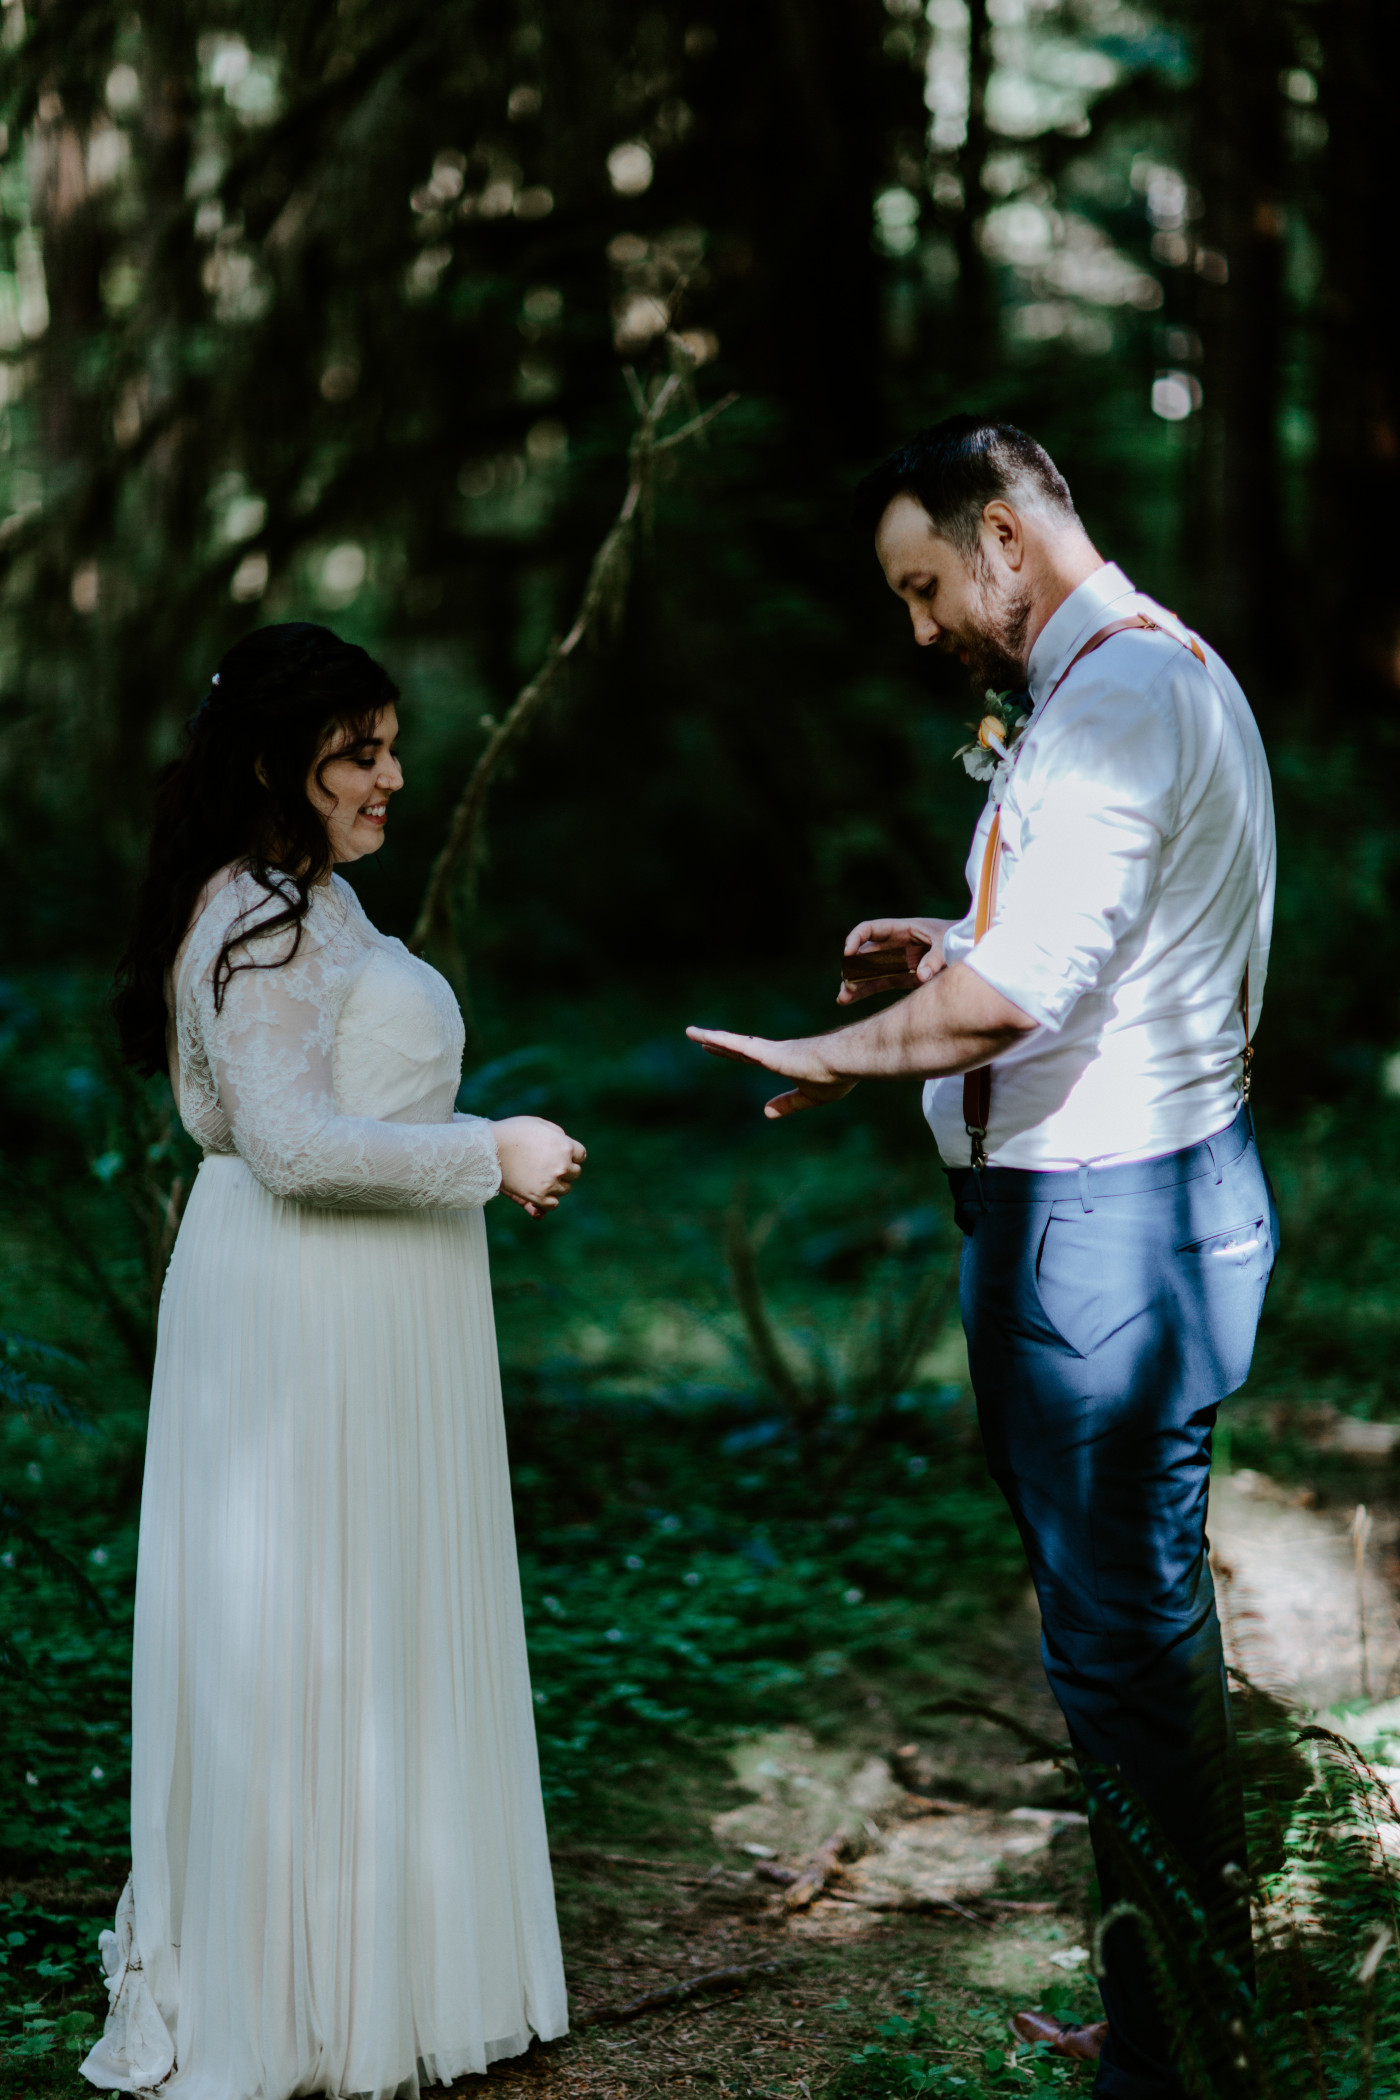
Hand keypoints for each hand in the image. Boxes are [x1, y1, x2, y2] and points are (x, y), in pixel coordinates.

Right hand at [492, 1116, 586, 1217]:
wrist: (488, 1147)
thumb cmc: (513, 1132)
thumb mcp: (540, 1125)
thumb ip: (558, 1136)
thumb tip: (568, 1150)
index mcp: (565, 1147)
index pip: (581, 1155)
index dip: (570, 1154)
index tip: (557, 1154)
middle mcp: (562, 1166)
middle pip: (575, 1173)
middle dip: (564, 1169)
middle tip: (545, 1165)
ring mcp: (550, 1183)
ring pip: (565, 1189)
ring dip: (556, 1185)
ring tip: (538, 1177)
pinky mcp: (537, 1196)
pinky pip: (552, 1204)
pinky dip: (548, 1200)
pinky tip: (539, 1192)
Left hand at [685, 1026, 857, 1119]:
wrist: (847, 1062)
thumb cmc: (835, 1076)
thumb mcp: (809, 1097)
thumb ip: (788, 1103)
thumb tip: (766, 1113)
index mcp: (781, 1061)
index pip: (749, 1056)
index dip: (731, 1051)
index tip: (715, 1046)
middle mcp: (772, 1052)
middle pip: (736, 1046)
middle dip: (717, 1042)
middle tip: (696, 1036)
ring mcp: (769, 1051)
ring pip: (733, 1042)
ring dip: (711, 1037)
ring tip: (689, 1032)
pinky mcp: (770, 1053)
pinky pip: (740, 1045)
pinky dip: (723, 1041)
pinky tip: (707, 1038)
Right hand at [837, 917, 952, 1004]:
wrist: (969, 948)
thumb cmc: (957, 938)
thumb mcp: (948, 944)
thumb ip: (935, 958)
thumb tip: (922, 977)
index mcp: (901, 929)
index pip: (869, 930)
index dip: (855, 939)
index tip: (848, 953)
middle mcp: (892, 945)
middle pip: (863, 954)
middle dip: (852, 968)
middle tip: (848, 983)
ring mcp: (894, 962)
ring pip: (866, 972)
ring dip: (853, 983)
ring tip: (843, 998)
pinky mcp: (898, 977)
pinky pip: (876, 984)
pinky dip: (862, 991)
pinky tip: (846, 1000)